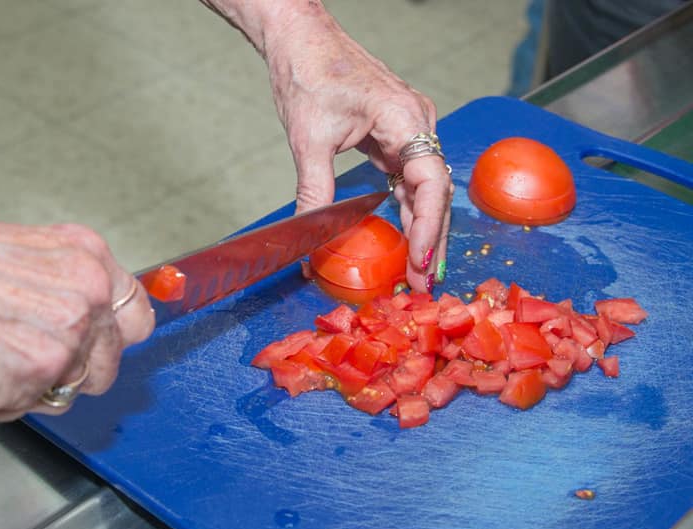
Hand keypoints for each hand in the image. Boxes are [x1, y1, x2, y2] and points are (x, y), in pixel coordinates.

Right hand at [0, 213, 153, 420]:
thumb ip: (64, 283)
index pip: (137, 315)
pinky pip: (34, 408)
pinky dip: (4, 400)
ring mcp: (65, 342)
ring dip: (38, 386)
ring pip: (72, 390)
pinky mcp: (34, 379)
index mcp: (88, 259)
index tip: (99, 345)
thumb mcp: (26, 248)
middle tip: (31, 355)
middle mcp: (87, 298)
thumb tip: (81, 317)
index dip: (115, 337)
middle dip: (74, 369)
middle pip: (110, 363)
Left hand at [263, 9, 452, 291]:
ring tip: (417, 269)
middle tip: (423, 283)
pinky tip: (404, 236)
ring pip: (424, 186)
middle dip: (430, 238)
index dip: (428, 226)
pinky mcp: (393, 133)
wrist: (300, 38)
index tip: (419, 261)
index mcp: (405, 118)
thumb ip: (315, 191)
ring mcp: (408, 127)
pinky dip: (407, 207)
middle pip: (436, 190)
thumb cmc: (307, 73)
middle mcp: (416, 122)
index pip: (431, 182)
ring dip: (421, 227)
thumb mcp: (309, 139)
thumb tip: (308, 240)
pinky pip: (407, 176)